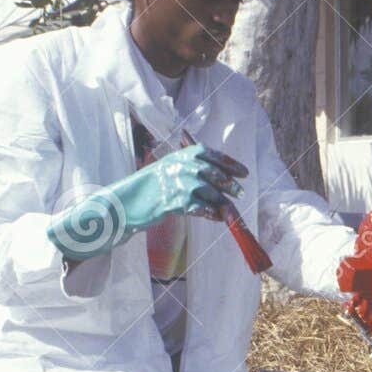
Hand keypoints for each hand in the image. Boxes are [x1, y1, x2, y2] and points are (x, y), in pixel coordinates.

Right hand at [48, 144, 247, 258]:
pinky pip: (202, 208)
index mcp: (181, 154)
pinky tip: (215, 217)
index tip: (244, 173)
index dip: (231, 164)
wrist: (127, 201)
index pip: (212, 155)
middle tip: (240, 193)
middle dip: (231, 185)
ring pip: (212, 193)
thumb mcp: (169, 168)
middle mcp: (182, 165)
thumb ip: (191, 167)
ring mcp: (179, 183)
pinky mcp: (176, 202)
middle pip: (216, 174)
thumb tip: (219, 174)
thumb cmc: (150, 186)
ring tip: (228, 210)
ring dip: (223, 203)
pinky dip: (211, 213)